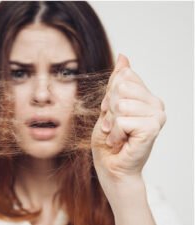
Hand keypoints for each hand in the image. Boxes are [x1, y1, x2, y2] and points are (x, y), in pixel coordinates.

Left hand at [91, 54, 165, 181]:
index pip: (124, 77)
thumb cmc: (108, 137)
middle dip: (109, 108)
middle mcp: (156, 103)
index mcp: (147, 96)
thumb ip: (117, 81)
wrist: (110, 165)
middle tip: (113, 124)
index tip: (112, 113)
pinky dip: (114, 132)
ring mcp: (157, 115)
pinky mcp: (152, 128)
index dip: (110, 95)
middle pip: (121, 87)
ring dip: (110, 122)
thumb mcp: (109, 104)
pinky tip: (119, 141)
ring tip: (116, 133)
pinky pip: (122, 119)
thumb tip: (123, 56)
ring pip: (121, 103)